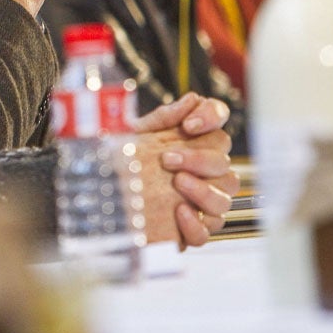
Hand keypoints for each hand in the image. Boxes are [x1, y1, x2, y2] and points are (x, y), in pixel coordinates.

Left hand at [128, 94, 237, 246]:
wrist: (108, 191)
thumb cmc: (128, 158)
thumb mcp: (138, 134)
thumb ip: (165, 117)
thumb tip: (191, 100)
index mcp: (197, 138)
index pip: (219, 116)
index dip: (212, 117)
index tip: (189, 125)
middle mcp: (209, 169)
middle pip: (224, 162)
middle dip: (199, 159)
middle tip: (169, 159)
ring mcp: (206, 201)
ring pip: (224, 199)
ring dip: (203, 191)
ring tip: (177, 182)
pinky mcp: (196, 229)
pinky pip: (208, 232)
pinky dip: (195, 224)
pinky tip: (179, 211)